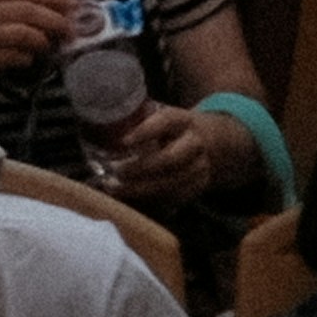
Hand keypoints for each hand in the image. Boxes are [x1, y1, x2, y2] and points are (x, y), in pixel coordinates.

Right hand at [0, 0, 95, 82]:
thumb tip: (48, 3)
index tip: (72, 3)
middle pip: (28, 11)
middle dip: (55, 19)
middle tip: (70, 28)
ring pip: (23, 34)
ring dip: (43, 39)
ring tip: (51, 44)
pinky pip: (12, 57)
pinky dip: (26, 58)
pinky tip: (28, 59)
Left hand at [103, 101, 243, 206]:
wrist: (211, 141)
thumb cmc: (173, 127)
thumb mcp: (163, 115)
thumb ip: (140, 117)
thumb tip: (104, 119)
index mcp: (184, 120)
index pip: (166, 122)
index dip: (145, 132)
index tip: (123, 142)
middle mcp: (195, 143)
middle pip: (169, 159)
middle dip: (139, 168)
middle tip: (114, 171)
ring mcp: (200, 167)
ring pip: (172, 183)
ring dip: (141, 189)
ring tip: (114, 189)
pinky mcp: (198, 187)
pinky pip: (174, 199)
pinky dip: (151, 202)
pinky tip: (130, 201)